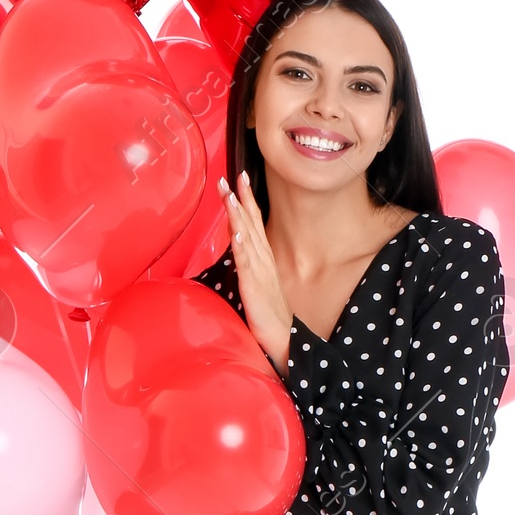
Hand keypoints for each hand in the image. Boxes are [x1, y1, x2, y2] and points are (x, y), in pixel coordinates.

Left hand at [220, 170, 291, 372]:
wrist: (283, 338)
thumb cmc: (268, 313)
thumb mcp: (256, 282)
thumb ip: (248, 262)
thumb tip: (237, 243)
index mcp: (263, 258)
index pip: (254, 222)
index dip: (247, 200)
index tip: (239, 177)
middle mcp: (263, 260)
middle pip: (251, 223)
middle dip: (241, 199)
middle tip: (232, 176)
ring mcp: (260, 272)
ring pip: (248, 237)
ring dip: (239, 215)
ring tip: (231, 194)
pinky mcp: (254, 286)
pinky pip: (247, 263)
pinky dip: (242, 245)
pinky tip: (237, 231)